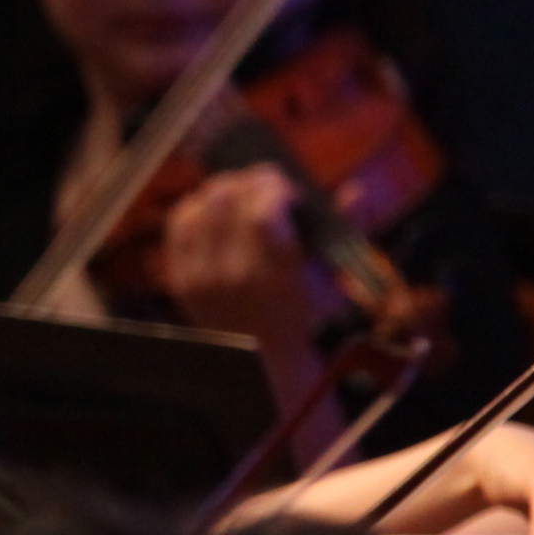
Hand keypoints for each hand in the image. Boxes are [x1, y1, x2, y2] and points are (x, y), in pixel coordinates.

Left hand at [156, 165, 332, 370]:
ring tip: (242, 193)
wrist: (262, 352)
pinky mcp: (181, 278)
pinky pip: (179, 225)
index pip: (262, 212)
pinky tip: (216, 207)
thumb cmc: (305, 309)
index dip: (272, 186)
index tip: (286, 188)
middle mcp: (234, 274)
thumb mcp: (333, 275)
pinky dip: (197, 207)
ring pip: (200, 206)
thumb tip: (354, 192)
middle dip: (249, 181)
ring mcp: (202, 277)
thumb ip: (346, 231)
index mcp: (276, 274)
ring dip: (222, 190)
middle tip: (264, 184)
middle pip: (226, 200)